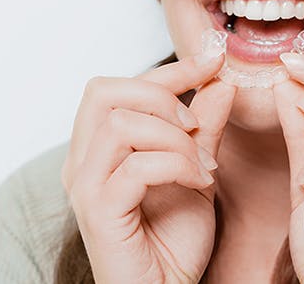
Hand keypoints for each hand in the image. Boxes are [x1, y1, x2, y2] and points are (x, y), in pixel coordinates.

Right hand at [61, 48, 235, 283]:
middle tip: (196, 128)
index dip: (169, 69)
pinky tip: (199, 184)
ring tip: (201, 167)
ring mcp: (86, 186)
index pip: (121, 86)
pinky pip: (135, 166)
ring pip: (120, 124)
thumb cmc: (173, 244)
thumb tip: (221, 81)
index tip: (213, 60)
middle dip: (161, 97)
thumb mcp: (197, 174)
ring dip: (174, 138)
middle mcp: (82, 162)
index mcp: (99, 148)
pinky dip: (176, 166)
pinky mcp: (98, 212)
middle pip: (103, 91)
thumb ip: (204, 130)